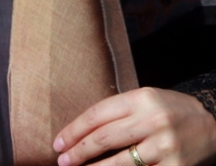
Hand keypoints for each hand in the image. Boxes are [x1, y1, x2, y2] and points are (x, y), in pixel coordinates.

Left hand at [54, 87, 215, 165]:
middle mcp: (152, 120)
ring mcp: (164, 145)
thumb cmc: (170, 111)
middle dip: (78, 151)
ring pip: (119, 162)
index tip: (58, 143)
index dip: (73, 130)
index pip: (96, 115)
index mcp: (140, 98)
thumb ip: (117, 111)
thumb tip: (80, 130)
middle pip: (103, 138)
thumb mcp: (144, 100)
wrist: (212, 126)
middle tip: (62, 160)